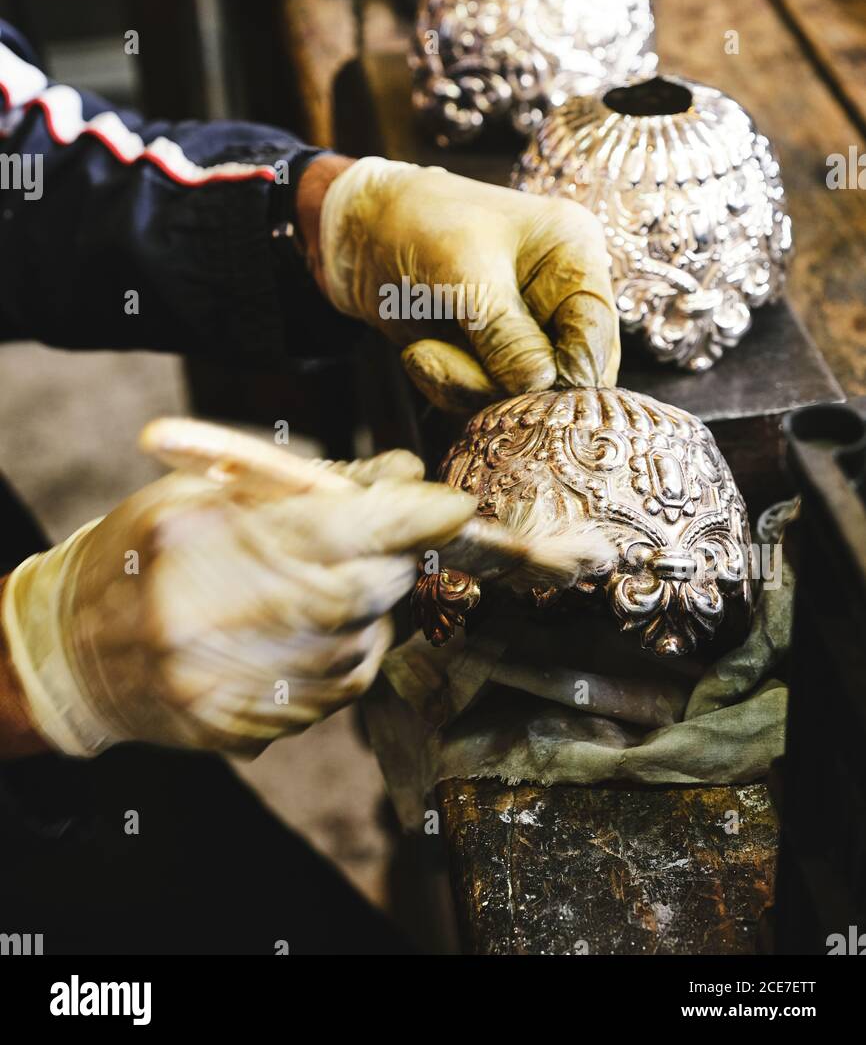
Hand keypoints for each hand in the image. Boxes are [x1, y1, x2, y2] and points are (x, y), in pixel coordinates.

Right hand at [1, 442, 476, 757]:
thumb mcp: (204, 491)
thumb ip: (303, 485)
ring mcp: (229, 686)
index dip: (407, 517)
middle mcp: (215, 621)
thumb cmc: (139, 554)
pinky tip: (313, 627)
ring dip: (371, 605)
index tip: (454, 503)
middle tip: (391, 535)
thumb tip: (400, 476)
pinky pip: (338, 689)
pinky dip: (350, 650)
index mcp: (202, 542)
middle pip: (360, 591)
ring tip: (323, 581)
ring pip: (360, 643)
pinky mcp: (244, 730)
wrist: (72, 654)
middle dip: (395, 557)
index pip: (334, 530)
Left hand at [317, 156, 619, 411]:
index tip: (528, 391)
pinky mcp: (489, 357)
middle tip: (450, 368)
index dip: (568, 371)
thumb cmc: (413, 223)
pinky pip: (484, 396)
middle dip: (507, 385)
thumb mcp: (461, 271)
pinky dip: (448, 385)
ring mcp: (524, 329)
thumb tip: (543, 385)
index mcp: (572, 255)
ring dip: (467, 386)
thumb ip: (505, 331)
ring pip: (522, 394)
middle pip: (566, 374)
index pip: (596, 332)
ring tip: (423, 354)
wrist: (353, 233)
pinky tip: (419, 354)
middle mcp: (557, 295)